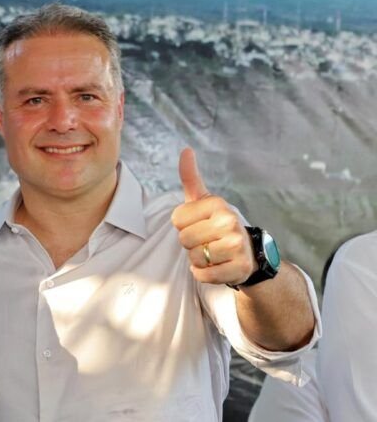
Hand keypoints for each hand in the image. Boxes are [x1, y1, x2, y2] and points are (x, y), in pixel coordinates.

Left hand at [171, 148, 256, 285]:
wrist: (248, 253)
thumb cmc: (217, 224)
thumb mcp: (204, 200)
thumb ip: (191, 177)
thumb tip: (185, 150)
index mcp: (218, 204)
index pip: (176, 220)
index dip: (183, 226)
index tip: (199, 224)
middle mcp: (230, 221)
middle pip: (184, 240)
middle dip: (190, 244)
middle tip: (207, 240)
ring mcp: (236, 246)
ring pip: (194, 258)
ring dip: (198, 260)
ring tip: (213, 252)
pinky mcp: (238, 268)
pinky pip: (204, 275)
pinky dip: (204, 274)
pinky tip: (216, 266)